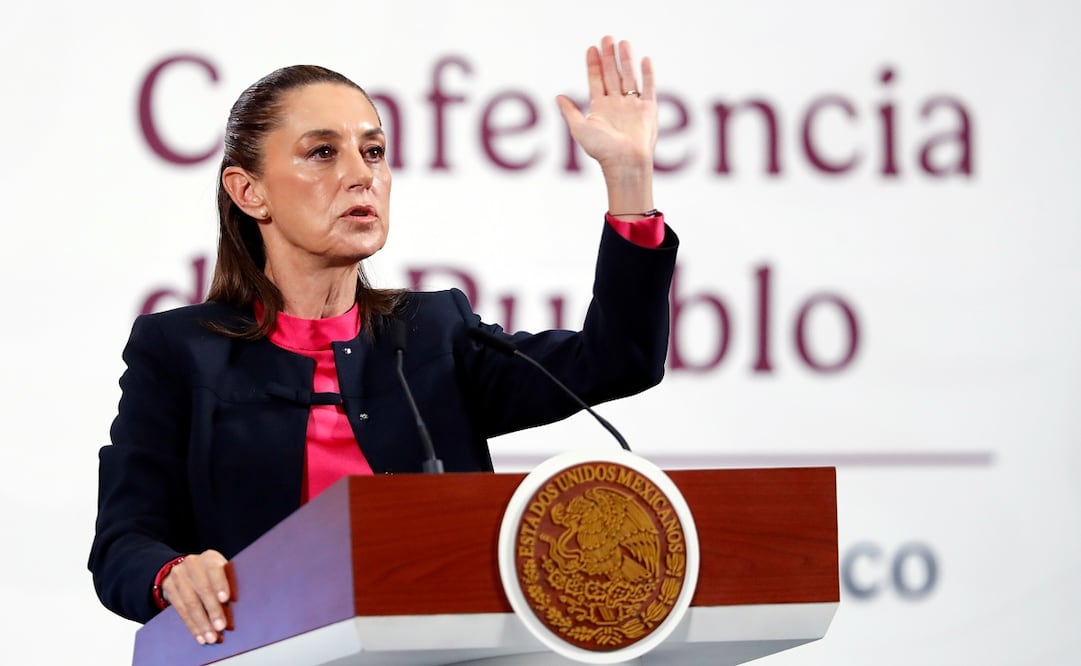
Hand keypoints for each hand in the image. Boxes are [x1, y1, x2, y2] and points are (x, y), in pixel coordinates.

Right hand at [160, 549, 230, 644]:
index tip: (226, 600)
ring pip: (190, 603)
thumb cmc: (211, 574)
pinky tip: (200, 636)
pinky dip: (192, 626)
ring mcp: (178, 576)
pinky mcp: (169, 588)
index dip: (220, 584)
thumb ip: (228, 583)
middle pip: (203, 589)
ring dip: (202, 623)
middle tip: (221, 627)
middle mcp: (192, 564)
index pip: (215, 570)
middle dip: (213, 610)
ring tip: (211, 637)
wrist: (184, 569)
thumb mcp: (220, 572)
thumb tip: (241, 606)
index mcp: (210, 557)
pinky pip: (180, 611)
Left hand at [557, 36, 656, 215]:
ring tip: (622, 42)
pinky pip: (648, 87)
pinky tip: (644, 59)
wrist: (625, 162)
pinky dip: (647, 73)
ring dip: (626, 59)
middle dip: (609, 56)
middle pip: (612, 74)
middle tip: (606, 38)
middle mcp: (617, 104)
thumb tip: (558, 97)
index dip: (593, 65)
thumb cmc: (602, 150)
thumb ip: (569, 112)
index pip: (596, 81)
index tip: (591, 48)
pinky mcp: (648, 109)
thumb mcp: (580, 129)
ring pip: (629, 76)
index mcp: (600, 108)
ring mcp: (633, 106)